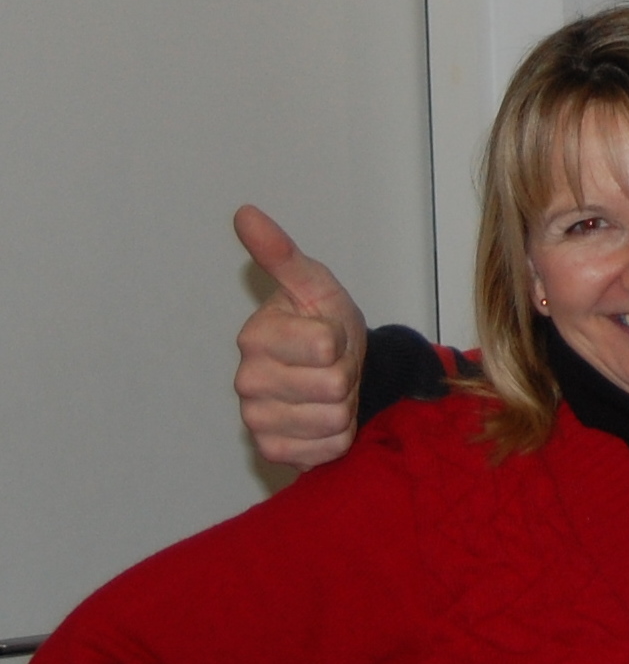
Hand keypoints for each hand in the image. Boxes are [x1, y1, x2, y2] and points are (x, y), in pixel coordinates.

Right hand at [232, 206, 365, 467]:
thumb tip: (246, 213)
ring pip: (334, 420)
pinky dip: (337, 437)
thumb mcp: (315, 286)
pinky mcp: (272, 450)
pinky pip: (326, 449)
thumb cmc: (323, 322)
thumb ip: (282, 254)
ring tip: (329, 391)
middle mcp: (247, 380)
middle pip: (334, 386)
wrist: (331, 371)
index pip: (327, 345)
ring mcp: (257, 419)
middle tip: (333, 366)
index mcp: (256, 336)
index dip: (343, 342)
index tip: (331, 336)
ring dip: (344, 406)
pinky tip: (321, 419)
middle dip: (346, 375)